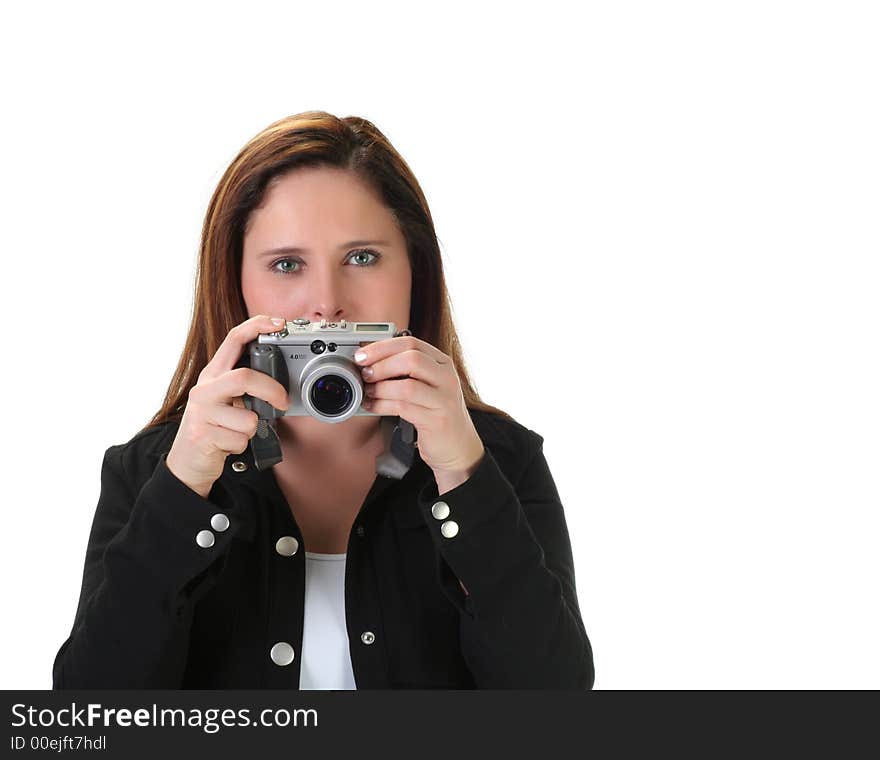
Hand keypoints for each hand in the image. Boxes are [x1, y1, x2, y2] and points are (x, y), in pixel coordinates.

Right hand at [165, 315, 290, 497]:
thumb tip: (280, 384)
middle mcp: (204, 389)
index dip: (256, 326)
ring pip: (248, 418)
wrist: (187, 462)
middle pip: (244, 377)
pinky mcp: (203, 435)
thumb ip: (246, 387)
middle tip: (282, 401)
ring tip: (237, 431)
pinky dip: (242, 445)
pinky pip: (240, 439)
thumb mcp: (226, 400)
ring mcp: (201, 411)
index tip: (278, 323)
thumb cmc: (214, 427)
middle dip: (271, 390)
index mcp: (213, 375)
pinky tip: (227, 444)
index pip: (233, 339)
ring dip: (252, 430)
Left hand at [355, 335, 484, 477]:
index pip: (411, 343)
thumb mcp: (427, 384)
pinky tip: (373, 406)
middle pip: (411, 359)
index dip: (382, 347)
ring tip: (368, 392)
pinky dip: (382, 405)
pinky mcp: (436, 420)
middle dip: (381, 365)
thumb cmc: (436, 412)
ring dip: (380, 388)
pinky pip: (403, 408)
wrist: (458, 445)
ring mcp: (444, 399)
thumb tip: (370, 361)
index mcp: (442, 363)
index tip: (362, 355)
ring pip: (406, 386)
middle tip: (364, 374)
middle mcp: (446, 378)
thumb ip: (406, 370)